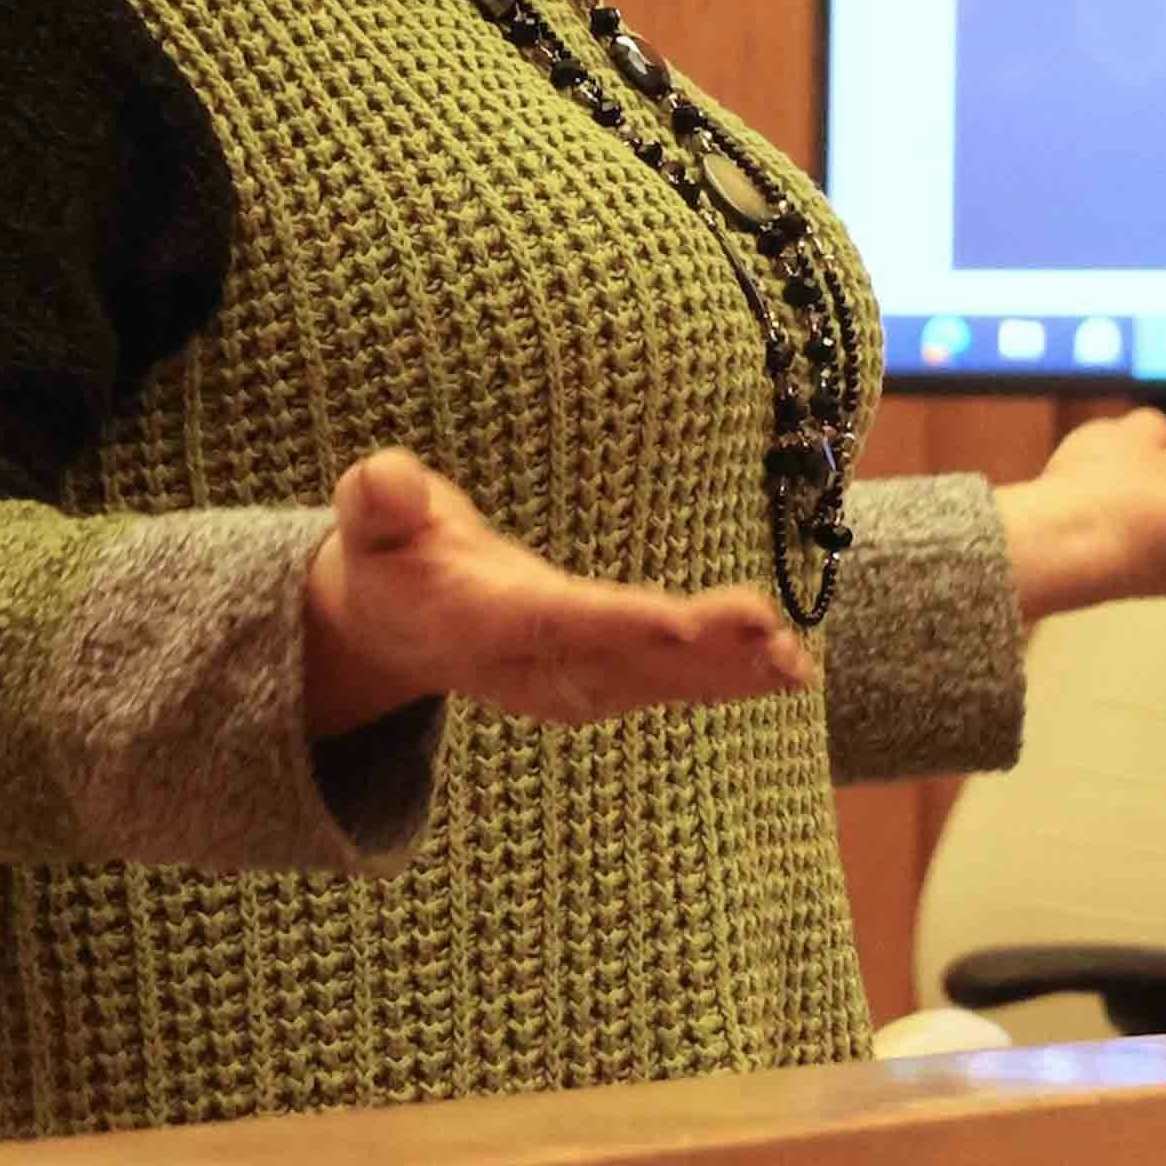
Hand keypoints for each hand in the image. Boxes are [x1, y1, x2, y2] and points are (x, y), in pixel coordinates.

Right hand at [298, 448, 815, 736]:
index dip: (612, 624)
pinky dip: (730, 679)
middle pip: (623, 660)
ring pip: (658, 682)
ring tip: (796, 662)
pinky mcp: (599, 684)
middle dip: (697, 651)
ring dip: (730, 673)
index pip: (553, 622)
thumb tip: (384, 479)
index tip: (673, 623)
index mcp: (479, 622)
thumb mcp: (369, 522)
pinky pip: (670, 686)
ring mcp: (569, 684)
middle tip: (768, 631)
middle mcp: (532, 666)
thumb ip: (378, 501)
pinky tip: (789, 669)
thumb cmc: (390, 558)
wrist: (394, 627)